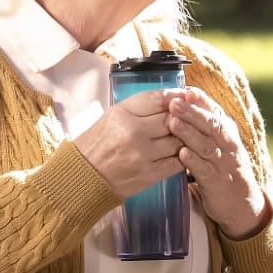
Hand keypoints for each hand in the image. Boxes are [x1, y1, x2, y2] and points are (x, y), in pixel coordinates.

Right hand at [74, 89, 188, 197]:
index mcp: (122, 114)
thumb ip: (141, 107)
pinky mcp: (148, 175)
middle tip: (190, 118)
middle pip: (172, 119)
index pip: (158, 99)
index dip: (177, 96)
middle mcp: (133, 132)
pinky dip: (182, 157)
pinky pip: (177, 163)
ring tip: (184, 137)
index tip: (186, 96)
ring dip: (185, 139)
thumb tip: (172, 99)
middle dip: (184, 118)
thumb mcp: (112, 116)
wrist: (82, 176)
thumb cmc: (97, 144)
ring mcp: (142, 155)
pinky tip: (180, 154)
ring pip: (178, 141)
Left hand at [167, 89, 267, 238]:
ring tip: (173, 123)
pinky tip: (182, 153)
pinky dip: (193, 161)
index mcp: (227, 132)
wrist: (242, 202)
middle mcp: (228, 144)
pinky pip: (204, 169)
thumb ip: (205, 125)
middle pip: (211, 125)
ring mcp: (223, 163)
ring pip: (206, 145)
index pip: (215, 111)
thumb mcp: (220, 142)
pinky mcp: (216, 181)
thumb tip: (185, 101)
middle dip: (192, 113)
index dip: (201, 100)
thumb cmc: (224, 167)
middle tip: (174, 102)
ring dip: (189, 133)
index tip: (186, 90)